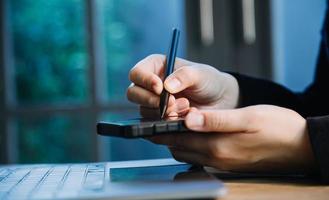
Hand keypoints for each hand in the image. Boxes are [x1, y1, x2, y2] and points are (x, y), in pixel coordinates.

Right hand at [127, 54, 238, 117]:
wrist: (220, 102)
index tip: (160, 88)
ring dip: (165, 113)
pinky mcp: (159, 120)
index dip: (145, 80)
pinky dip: (169, 124)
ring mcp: (153, 104)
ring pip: (145, 112)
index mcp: (155, 67)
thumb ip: (184, 76)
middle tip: (172, 103)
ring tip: (187, 107)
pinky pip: (154, 125)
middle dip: (152, 100)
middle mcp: (149, 86)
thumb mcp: (200, 74)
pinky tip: (185, 118)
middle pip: (133, 94)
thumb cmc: (208, 81)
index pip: (137, 73)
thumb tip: (167, 86)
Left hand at [150, 105, 315, 173]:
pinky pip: (201, 156)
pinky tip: (195, 133)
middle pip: (180, 149)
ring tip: (175, 123)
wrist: (302, 146)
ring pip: (189, 154)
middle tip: (159, 119)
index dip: (162, 130)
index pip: (179, 140)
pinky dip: (192, 146)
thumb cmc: (278, 128)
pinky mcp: (230, 163)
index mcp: (218, 146)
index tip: (150, 121)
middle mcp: (217, 158)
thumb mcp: (248, 118)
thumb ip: (216, 120)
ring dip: (179, 141)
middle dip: (166, 136)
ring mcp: (224, 163)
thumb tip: (189, 119)